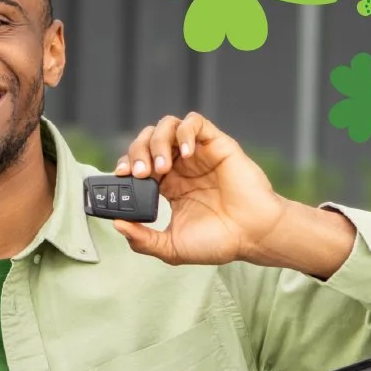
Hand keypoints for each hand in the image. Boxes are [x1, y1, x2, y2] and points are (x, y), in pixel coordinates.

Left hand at [111, 112, 290, 265]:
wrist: (253, 235)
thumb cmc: (218, 241)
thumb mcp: (170, 247)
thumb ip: (142, 240)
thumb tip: (117, 224)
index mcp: (168, 186)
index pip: (137, 162)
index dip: (125, 164)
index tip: (121, 177)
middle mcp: (181, 166)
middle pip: (147, 140)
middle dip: (136, 152)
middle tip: (140, 174)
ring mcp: (198, 154)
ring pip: (167, 126)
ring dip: (156, 142)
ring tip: (161, 168)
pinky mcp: (217, 144)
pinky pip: (195, 122)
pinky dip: (183, 132)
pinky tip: (183, 154)